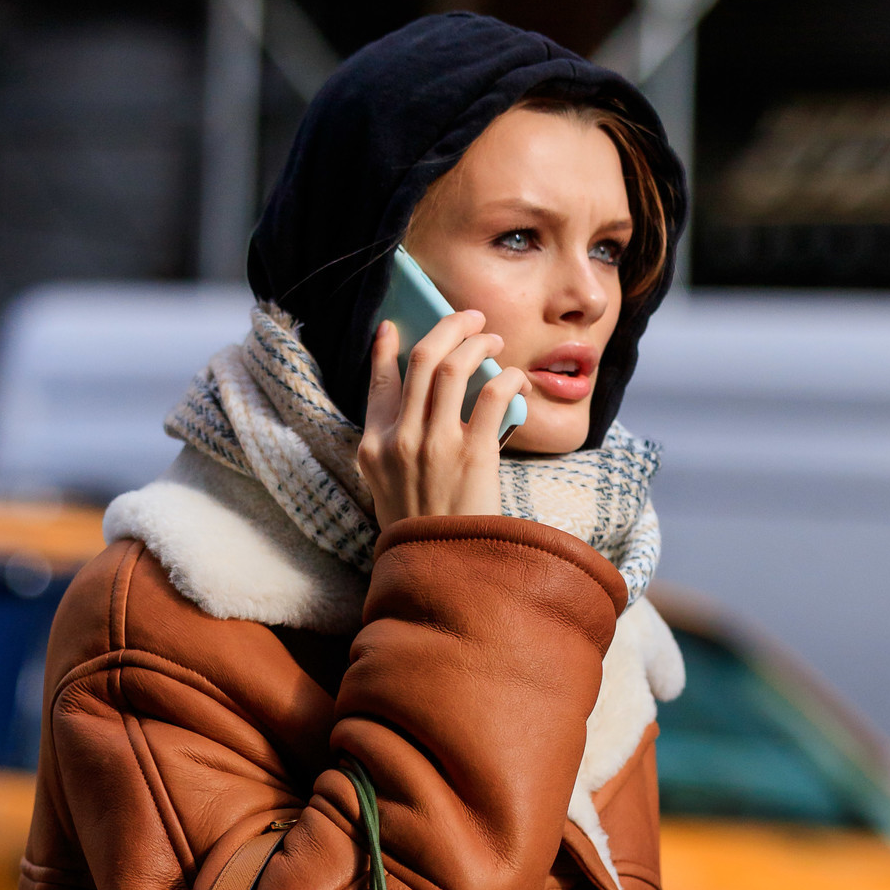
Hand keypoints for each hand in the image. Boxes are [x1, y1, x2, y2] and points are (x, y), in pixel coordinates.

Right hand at [358, 312, 525, 528]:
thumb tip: (413, 406)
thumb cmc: (421, 532)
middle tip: (470, 318)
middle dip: (449, 326)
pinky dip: (507, 378)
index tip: (395, 326)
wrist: (441, 571)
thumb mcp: (386, 490)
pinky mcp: (473, 455)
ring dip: (478, 342)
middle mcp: (400, 440)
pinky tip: (515, 379)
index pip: (379, 382)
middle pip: (422, 358)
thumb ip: (391, 448)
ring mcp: (435, 446)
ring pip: (454, 366)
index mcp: (374, 447)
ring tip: (494, 340)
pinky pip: (491, 396)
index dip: (386, 348)